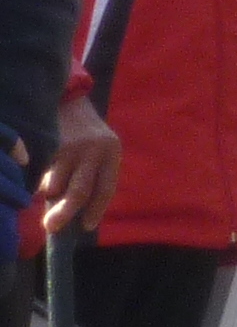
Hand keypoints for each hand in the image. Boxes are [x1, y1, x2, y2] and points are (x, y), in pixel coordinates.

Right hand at [37, 93, 117, 239]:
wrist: (68, 99)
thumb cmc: (84, 133)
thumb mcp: (98, 150)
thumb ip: (92, 175)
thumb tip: (76, 213)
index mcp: (111, 154)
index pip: (106, 189)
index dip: (96, 210)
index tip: (87, 226)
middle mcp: (95, 150)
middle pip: (81, 190)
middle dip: (66, 213)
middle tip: (51, 227)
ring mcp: (72, 147)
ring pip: (57, 183)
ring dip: (49, 194)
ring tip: (45, 192)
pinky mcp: (51, 143)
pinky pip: (42, 172)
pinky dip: (38, 181)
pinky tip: (35, 180)